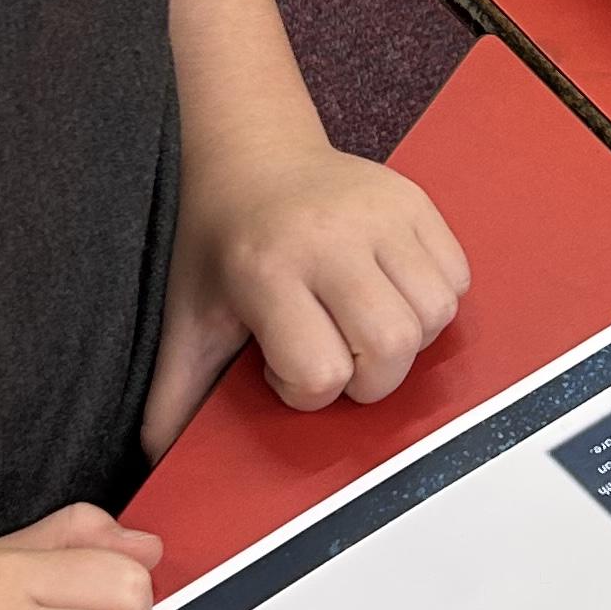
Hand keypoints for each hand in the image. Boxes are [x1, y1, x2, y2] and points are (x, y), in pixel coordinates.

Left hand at [148, 139, 469, 441]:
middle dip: (370, 378)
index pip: (321, 373)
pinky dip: (432, 303)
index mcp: (268, 269)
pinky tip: (390, 297)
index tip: (283, 369)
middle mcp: (330, 237)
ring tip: (365, 327)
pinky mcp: (414, 201)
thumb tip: (154, 456)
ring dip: (408, 342)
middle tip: (336, 358)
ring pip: (433, 315)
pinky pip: (456, 278)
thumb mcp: (188, 314)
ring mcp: (380, 214)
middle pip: (391, 347)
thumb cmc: (220, 239)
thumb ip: (175, 390)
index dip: (307, 392)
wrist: (251, 153)